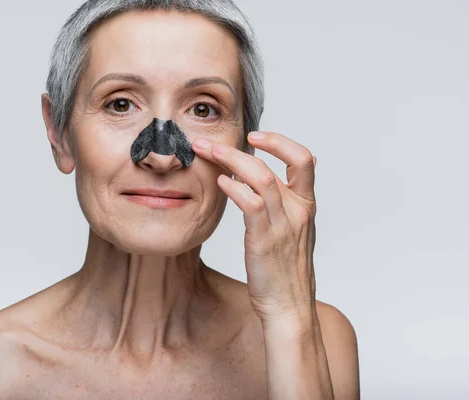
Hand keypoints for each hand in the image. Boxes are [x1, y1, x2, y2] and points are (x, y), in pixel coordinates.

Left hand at [191, 132, 317, 322]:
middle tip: (212, 143)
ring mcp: (283, 225)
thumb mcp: (293, 231)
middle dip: (243, 147)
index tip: (255, 136)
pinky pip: (251, 204)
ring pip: (260, 177)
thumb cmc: (285, 270)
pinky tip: (219, 183)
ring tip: (208, 154)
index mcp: (306, 205)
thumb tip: (272, 176)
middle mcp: (298, 210)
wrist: (289, 306)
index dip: (280, 141)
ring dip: (231, 161)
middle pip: (277, 162)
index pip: (304, 159)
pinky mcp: (265, 240)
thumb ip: (286, 202)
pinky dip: (234, 189)